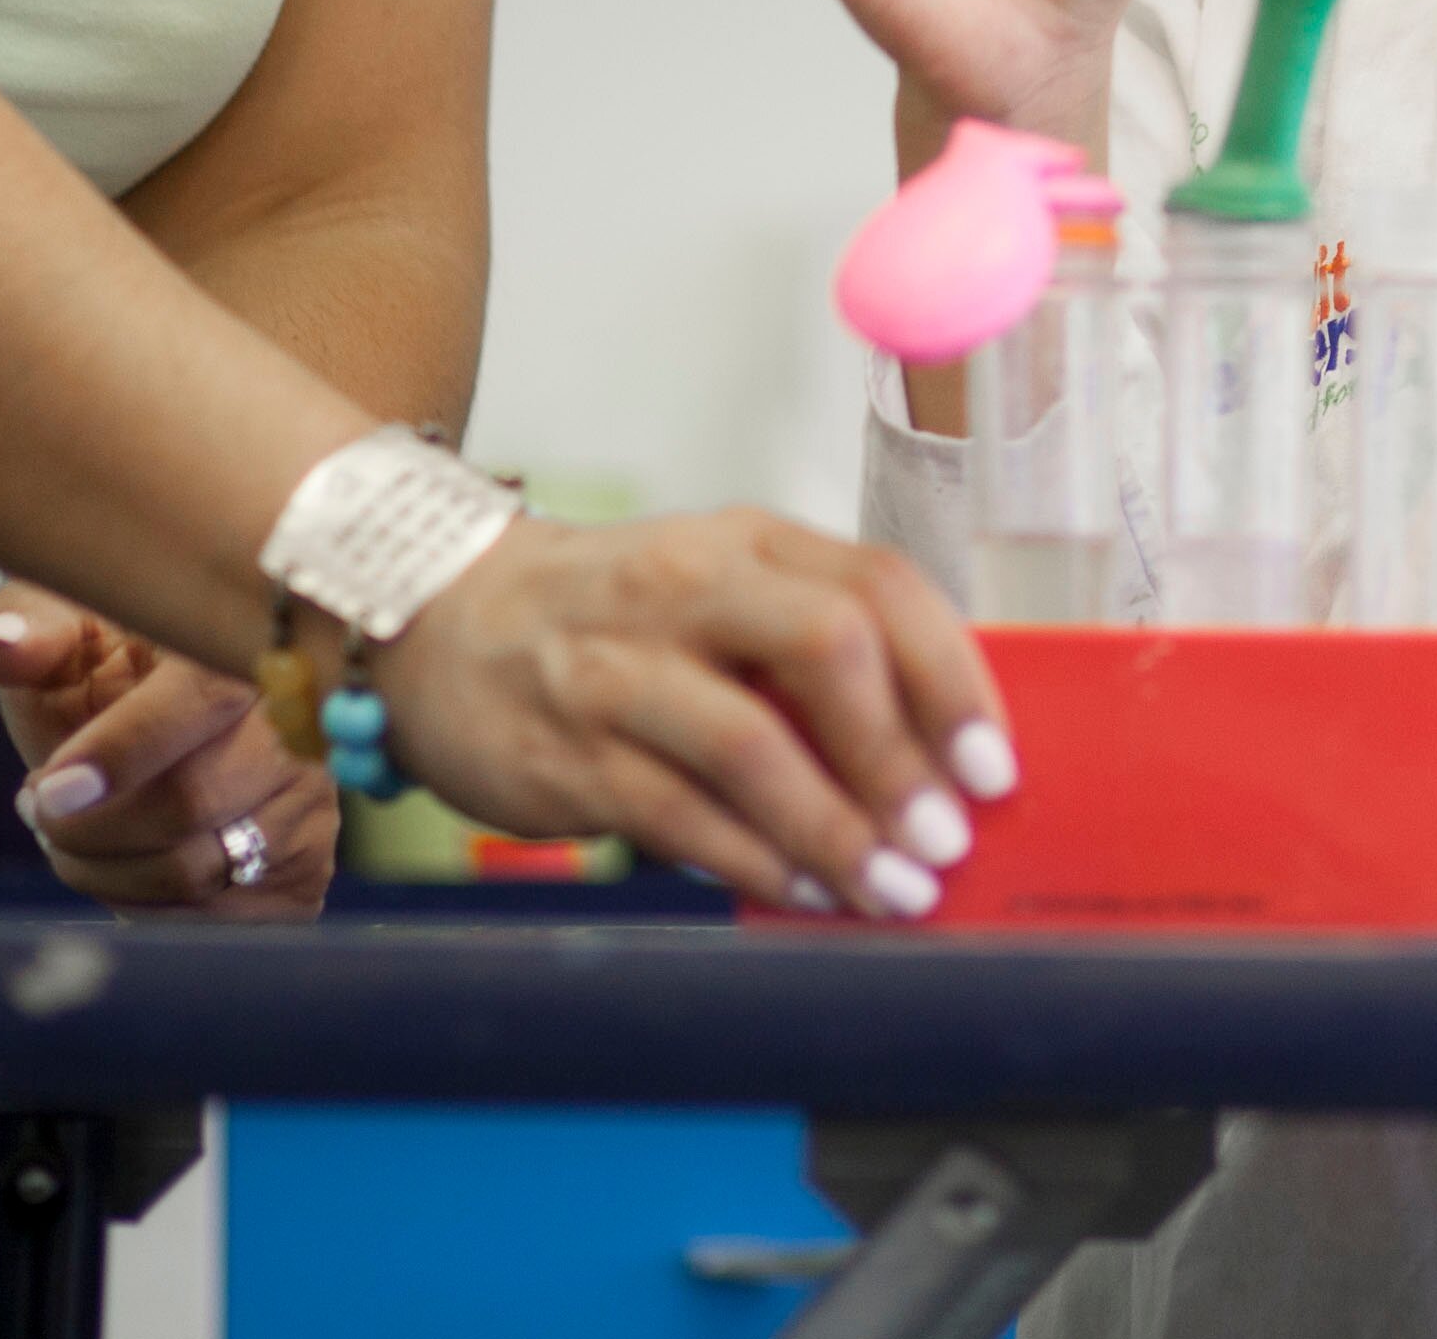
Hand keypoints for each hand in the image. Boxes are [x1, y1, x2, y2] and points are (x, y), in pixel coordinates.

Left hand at [0, 582, 335, 919]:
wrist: (170, 711)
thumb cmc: (108, 660)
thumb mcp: (66, 623)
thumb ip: (29, 629)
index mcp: (240, 644)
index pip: (201, 700)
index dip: (123, 751)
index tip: (49, 789)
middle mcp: (301, 722)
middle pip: (190, 804)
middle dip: (87, 828)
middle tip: (38, 808)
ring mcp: (311, 802)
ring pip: (195, 874)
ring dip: (102, 871)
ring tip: (66, 836)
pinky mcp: (305, 870)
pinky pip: (211, 921)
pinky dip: (140, 908)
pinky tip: (116, 866)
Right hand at [374, 509, 1015, 917]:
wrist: (443, 616)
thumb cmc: (616, 616)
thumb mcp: (722, 595)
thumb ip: (817, 654)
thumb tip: (936, 760)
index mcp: (749, 544)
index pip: (880, 586)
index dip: (951, 679)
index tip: (993, 764)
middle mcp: (687, 588)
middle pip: (826, 646)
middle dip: (899, 755)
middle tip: (947, 839)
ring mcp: (619, 667)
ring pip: (749, 743)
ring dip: (835, 829)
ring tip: (890, 889)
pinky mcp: (566, 749)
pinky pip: (675, 814)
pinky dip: (751, 861)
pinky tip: (799, 891)